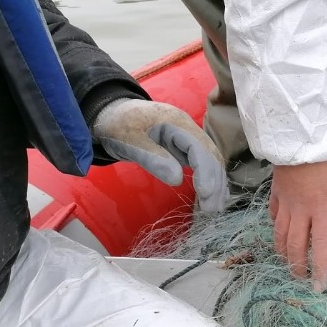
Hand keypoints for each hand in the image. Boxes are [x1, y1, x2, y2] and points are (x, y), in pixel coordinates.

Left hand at [92, 99, 228, 212]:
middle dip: (214, 182)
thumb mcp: (130, 142)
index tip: (205, 194)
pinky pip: (204, 164)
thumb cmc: (118, 127)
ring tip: (213, 208)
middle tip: (211, 210)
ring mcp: (189, 139)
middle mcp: (188, 129)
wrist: (111, 116)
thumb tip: (177, 180)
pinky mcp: (185, 149)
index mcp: (176, 122)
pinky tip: (213, 197)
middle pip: (211, 155)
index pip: (199, 148)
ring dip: (215, 185)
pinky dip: (210, 180)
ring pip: (211, 161)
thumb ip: (153, 158)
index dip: (205, 171)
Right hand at [269, 154, 326, 291]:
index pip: (320, 246)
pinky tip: (279, 233)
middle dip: (298, 266)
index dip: (320, 268)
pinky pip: (274, 215)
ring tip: (288, 262)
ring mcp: (286, 203)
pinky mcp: (276, 193)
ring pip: (280, 235)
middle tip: (302, 278)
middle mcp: (302, 212)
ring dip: (283, 252)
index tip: (319, 284)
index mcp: (322, 210)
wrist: (303, 135)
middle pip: (295, 246)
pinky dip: (276, 227)